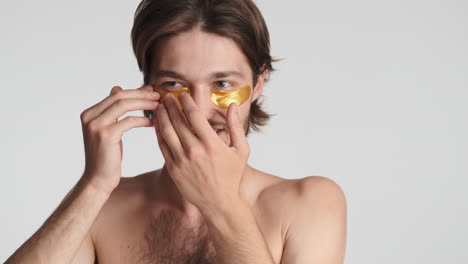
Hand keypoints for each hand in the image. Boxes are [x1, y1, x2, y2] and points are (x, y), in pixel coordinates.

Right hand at [80, 85, 159, 193]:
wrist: (98, 179)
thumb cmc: (107, 156)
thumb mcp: (109, 129)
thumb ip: (112, 110)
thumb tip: (117, 87)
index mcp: (89, 113)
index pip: (116, 95)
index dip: (136, 91)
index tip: (152, 91)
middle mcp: (89, 116)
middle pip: (120, 97)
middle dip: (141, 95)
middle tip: (159, 95)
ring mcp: (96, 125)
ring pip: (124, 105)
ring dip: (144, 104)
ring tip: (159, 105)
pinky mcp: (105, 135)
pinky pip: (129, 121)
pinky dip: (143, 120)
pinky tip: (153, 122)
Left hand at [153, 92, 249, 214]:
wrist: (219, 203)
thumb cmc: (232, 176)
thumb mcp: (242, 150)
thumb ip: (236, 126)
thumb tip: (232, 105)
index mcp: (212, 144)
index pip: (194, 115)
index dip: (186, 101)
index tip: (183, 94)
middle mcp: (195, 151)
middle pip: (178, 121)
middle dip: (171, 105)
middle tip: (168, 96)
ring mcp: (182, 160)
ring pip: (167, 132)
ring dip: (162, 116)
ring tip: (160, 106)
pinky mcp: (173, 169)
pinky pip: (162, 146)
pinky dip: (158, 133)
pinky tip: (158, 124)